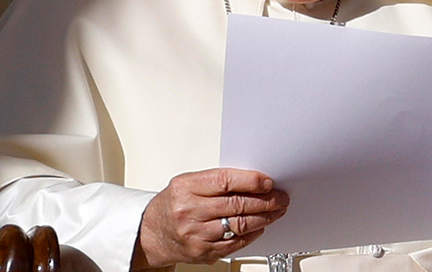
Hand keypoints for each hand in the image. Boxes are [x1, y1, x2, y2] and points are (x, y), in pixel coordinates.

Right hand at [131, 168, 288, 268]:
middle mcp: (189, 212)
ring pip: (240, 225)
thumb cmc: (173, 204)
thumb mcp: (188, 183)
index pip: (225, 181)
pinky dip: (253, 234)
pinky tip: (261, 226)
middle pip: (236, 204)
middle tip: (280, 197)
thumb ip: (217, 180)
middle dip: (265, 200)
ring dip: (264, 217)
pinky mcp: (203, 252)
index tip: (268, 181)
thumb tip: (253, 179)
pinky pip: (235, 243)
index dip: (251, 181)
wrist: (152, 232)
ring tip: (276, 210)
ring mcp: (196, 234)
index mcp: (186, 188)